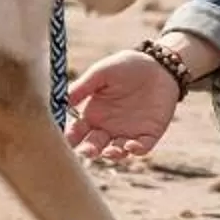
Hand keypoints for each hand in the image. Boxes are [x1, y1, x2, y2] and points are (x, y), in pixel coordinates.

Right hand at [66, 50, 185, 164]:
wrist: (158, 65)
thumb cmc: (126, 66)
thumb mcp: (102, 73)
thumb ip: (83, 88)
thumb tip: (61, 101)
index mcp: (93, 115)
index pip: (77, 132)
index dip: (70, 138)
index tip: (65, 141)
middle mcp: (108, 128)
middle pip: (93, 147)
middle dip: (88, 152)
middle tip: (87, 151)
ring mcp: (128, 133)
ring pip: (116, 152)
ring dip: (112, 155)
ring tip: (110, 151)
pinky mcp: (149, 134)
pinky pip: (142, 148)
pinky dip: (136, 150)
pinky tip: (131, 145)